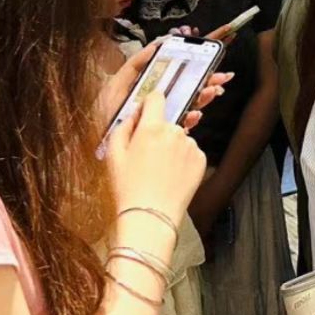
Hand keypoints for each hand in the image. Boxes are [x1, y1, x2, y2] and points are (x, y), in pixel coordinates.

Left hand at [97, 41, 233, 140]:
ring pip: (187, 105)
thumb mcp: (115, 85)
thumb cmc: (99, 113)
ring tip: (214, 91)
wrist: (90, 150)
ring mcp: (158, 119)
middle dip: (204, 81)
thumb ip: (135, 65)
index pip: (171, 73)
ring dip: (202, 97)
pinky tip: (196, 115)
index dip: (190, 65)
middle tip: (221, 77)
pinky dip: (191, 119)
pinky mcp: (159, 136)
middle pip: (184, 88)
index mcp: (145, 87)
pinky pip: (179, 126)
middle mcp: (154, 102)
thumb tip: (157, 45)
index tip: (205, 57)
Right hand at [105, 89, 207, 226]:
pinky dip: (182, 160)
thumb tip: (134, 114)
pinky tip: (171, 176)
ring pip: (179, 138)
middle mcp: (175, 132)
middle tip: (146, 157)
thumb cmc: (128, 188)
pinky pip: (190, 152)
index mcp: (152, 127)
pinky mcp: (201, 159)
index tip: (145, 116)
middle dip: (157, 133)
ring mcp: (191, 145)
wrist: (151, 217)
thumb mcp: (113, 155)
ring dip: (171, 147)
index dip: (149, 105)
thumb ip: (123, 127)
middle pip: (166, 122)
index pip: (157, 97)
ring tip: (159, 171)